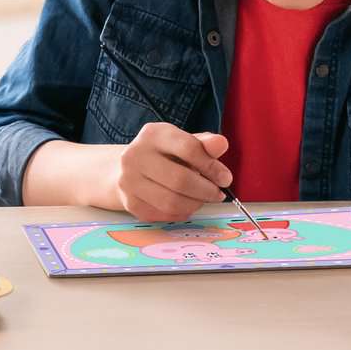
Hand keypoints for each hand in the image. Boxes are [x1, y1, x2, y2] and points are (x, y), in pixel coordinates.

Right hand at [109, 124, 232, 222]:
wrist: (125, 168)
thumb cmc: (162, 154)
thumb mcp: (182, 142)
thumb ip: (203, 144)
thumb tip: (221, 143)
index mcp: (152, 134)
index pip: (188, 149)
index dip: (212, 166)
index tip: (224, 178)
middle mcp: (135, 155)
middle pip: (181, 180)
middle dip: (206, 191)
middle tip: (217, 193)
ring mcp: (129, 180)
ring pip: (172, 202)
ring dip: (195, 204)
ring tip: (201, 199)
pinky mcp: (130, 202)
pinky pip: (164, 214)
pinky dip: (181, 213)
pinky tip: (185, 205)